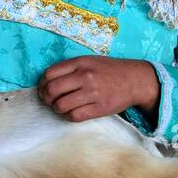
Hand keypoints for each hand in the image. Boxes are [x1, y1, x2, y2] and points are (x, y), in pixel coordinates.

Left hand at [37, 56, 159, 122]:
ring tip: (62, 107)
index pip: (49, 74)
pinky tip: (73, 112)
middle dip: (46, 98)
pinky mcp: (99, 108)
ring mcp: (92, 93)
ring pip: (60, 106)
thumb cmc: (109, 71)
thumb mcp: (89, 61)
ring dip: (57, 109)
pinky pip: (74, 116)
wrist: (135, 80)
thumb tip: (46, 82)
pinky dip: (69, 116)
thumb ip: (70, 68)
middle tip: (50, 101)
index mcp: (80, 63)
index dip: (42, 84)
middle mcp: (85, 77)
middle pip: (51, 90)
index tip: (44, 89)